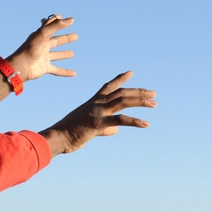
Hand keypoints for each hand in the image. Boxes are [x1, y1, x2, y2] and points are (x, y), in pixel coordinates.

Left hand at [7, 15, 77, 81]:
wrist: (23, 66)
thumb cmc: (31, 48)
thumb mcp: (44, 33)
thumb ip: (56, 25)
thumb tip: (71, 20)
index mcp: (40, 36)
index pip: (49, 26)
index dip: (56, 21)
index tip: (63, 17)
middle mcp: (42, 46)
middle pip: (56, 41)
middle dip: (65, 38)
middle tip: (76, 36)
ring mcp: (43, 57)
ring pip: (56, 55)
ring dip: (64, 54)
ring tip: (72, 53)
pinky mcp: (45, 68)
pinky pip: (57, 70)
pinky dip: (65, 72)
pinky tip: (74, 73)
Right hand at [40, 72, 155, 155]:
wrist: (57, 138)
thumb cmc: (69, 134)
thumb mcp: (89, 128)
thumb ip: (105, 127)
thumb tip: (117, 129)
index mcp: (93, 102)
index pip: (109, 86)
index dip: (120, 79)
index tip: (131, 73)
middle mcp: (96, 103)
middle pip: (122, 92)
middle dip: (139, 92)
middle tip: (153, 94)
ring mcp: (98, 111)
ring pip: (123, 101)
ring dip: (140, 101)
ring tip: (154, 104)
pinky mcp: (98, 123)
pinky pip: (121, 120)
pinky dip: (135, 121)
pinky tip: (146, 124)